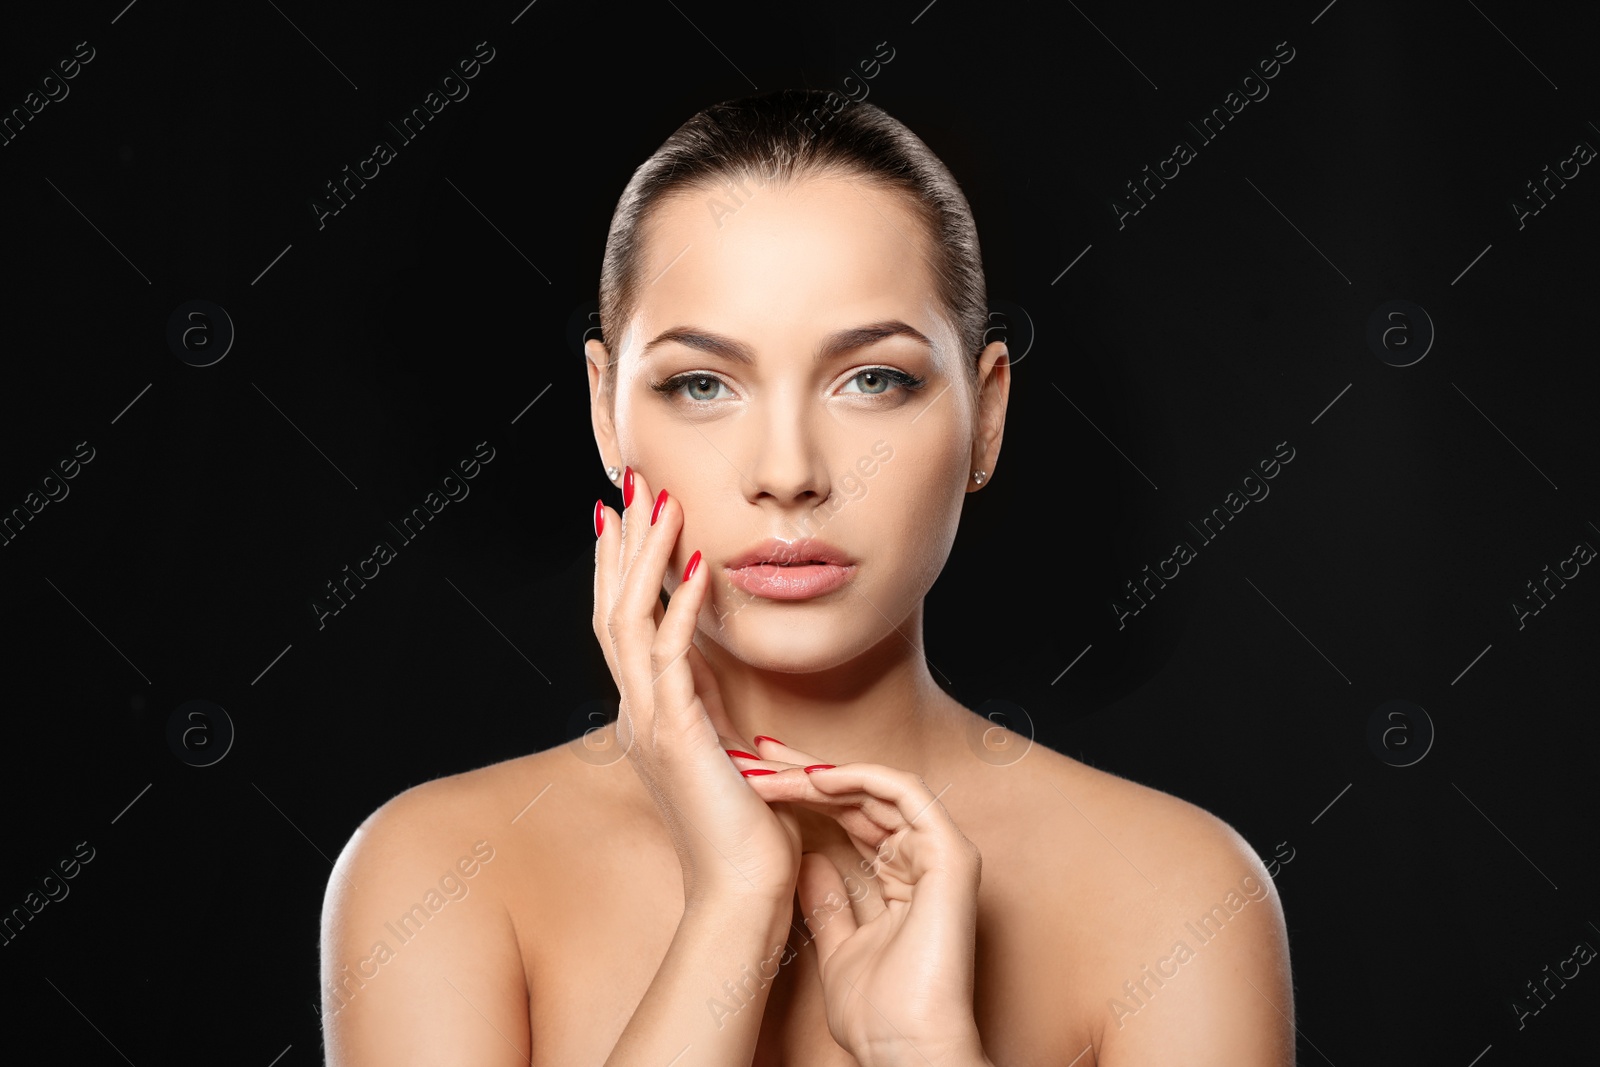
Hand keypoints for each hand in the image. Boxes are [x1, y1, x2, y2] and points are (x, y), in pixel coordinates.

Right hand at [592, 468, 801, 907]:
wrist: (747, 893)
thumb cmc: (750, 831)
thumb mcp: (731, 753)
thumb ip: (717, 711)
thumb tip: (722, 677)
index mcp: (649, 716)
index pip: (624, 625)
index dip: (622, 568)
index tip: (626, 517)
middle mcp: (639, 713)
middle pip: (612, 611)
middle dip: (621, 545)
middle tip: (628, 485)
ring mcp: (651, 723)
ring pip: (627, 622)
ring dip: (643, 558)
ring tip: (657, 503)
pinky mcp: (678, 735)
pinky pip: (671, 654)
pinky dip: (682, 603)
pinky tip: (698, 561)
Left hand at [734, 738, 989, 1065]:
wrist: (906, 1048)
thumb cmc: (879, 1014)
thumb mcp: (837, 946)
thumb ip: (828, 902)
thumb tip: (806, 861)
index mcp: (903, 879)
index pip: (852, 818)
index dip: (806, 794)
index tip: (757, 780)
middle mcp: (924, 860)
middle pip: (861, 796)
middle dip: (806, 771)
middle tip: (757, 753)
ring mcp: (940, 854)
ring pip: (876, 788)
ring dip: (820, 773)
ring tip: (770, 768)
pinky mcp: (949, 854)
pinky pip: (904, 793)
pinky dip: (859, 778)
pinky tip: (814, 777)